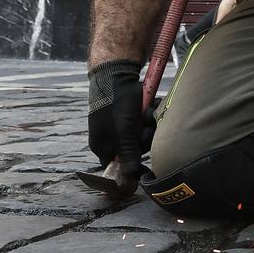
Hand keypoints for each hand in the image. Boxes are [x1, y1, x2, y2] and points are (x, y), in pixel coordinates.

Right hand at [87, 60, 148, 193]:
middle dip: (143, 137)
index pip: (117, 166)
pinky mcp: (133, 115)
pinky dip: (151, 115)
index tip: (143, 158)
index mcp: (102, 146)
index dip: (132, 164)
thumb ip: (128, 153)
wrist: (117, 73)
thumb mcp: (123, 130)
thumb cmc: (115, 103)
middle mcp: (112, 138)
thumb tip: (131, 178)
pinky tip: (150, 106)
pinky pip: (146, 122)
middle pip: (135, 150)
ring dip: (149, 124)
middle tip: (143, 126)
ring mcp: (123, 126)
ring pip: (143, 134)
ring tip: (146, 112)